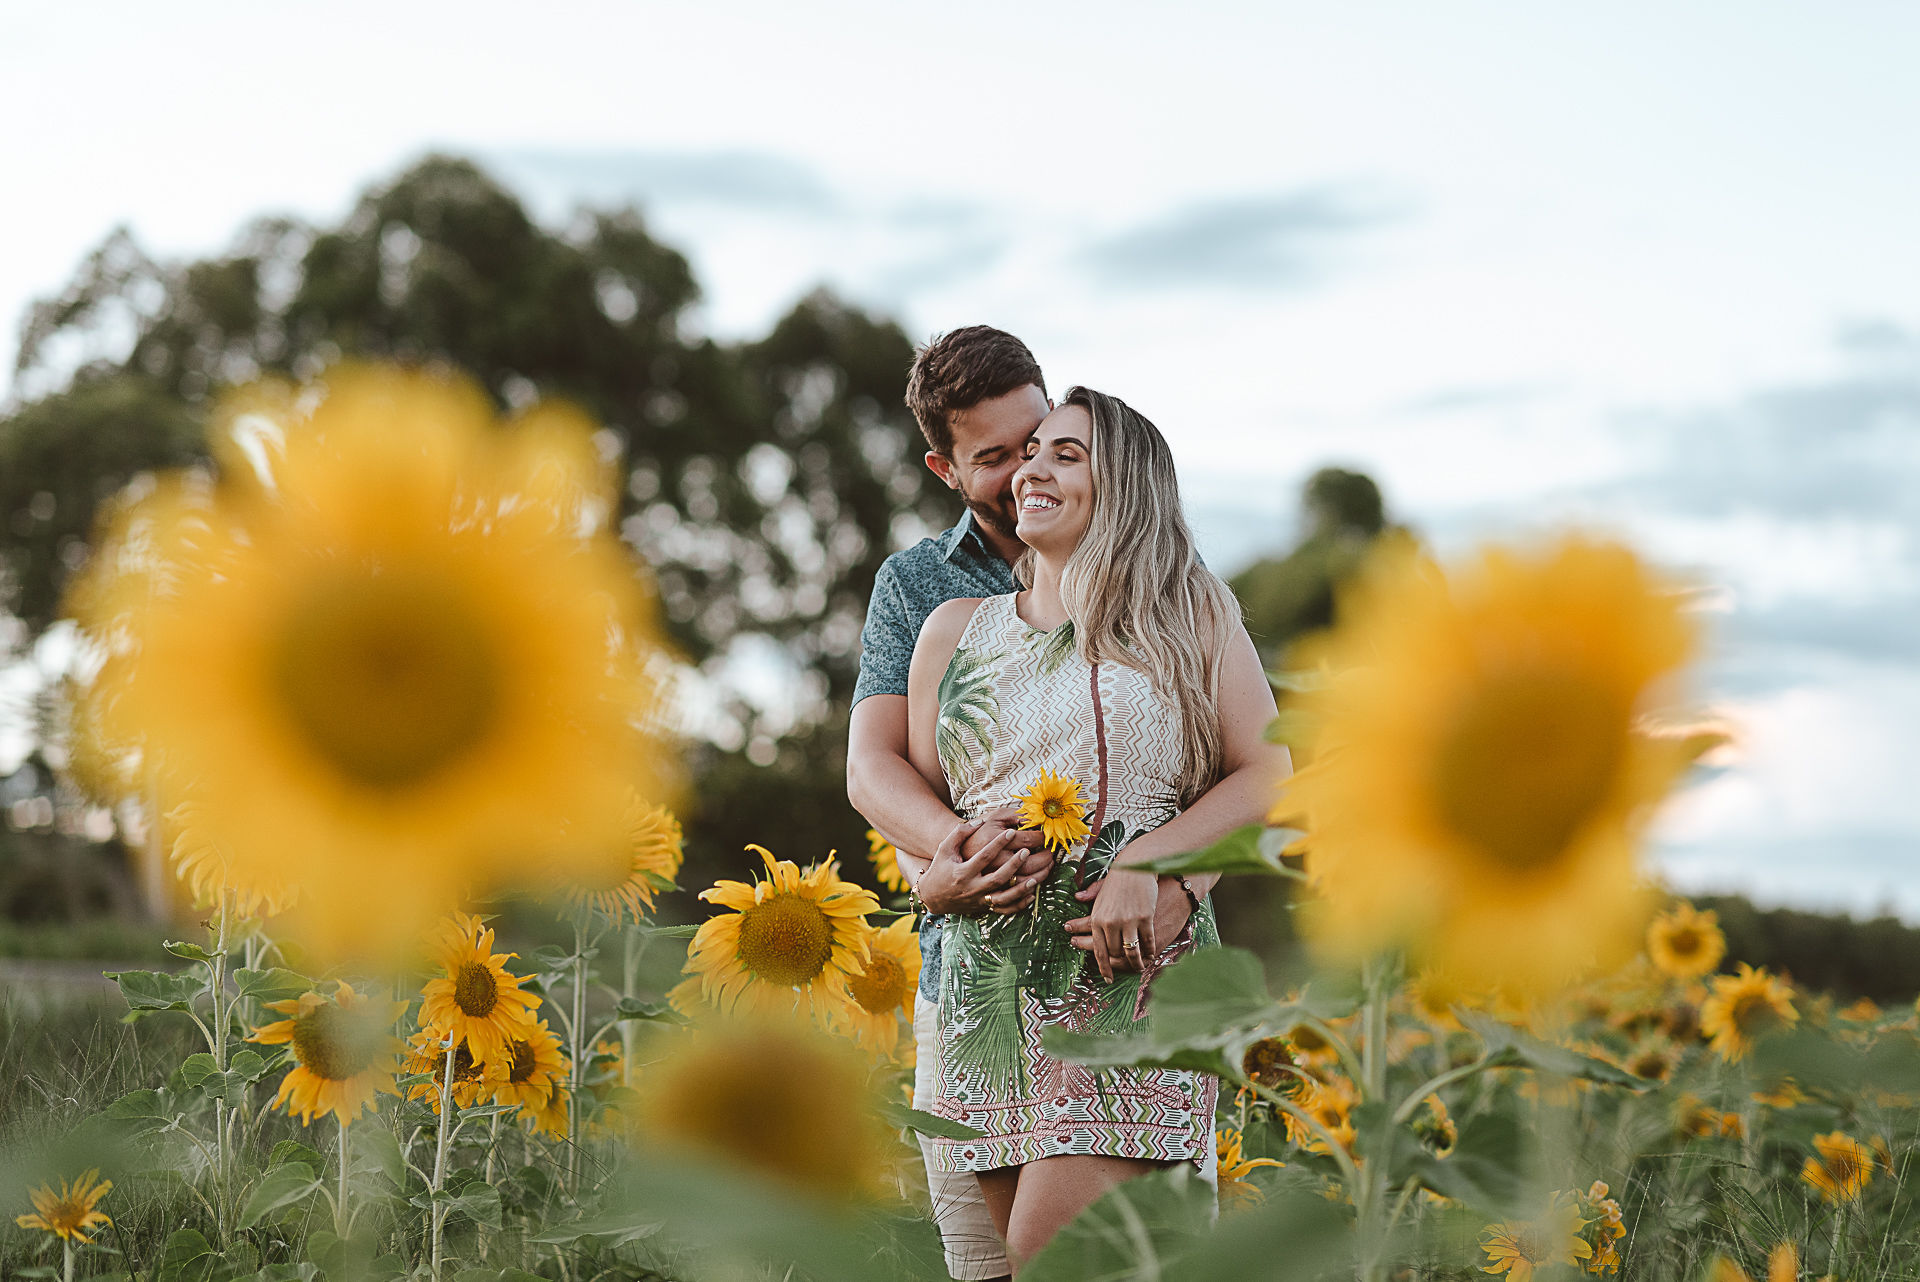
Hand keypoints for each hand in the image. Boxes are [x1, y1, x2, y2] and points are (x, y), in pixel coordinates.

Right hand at [917, 815, 1050, 915]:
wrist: (933, 896)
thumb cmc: (941, 868)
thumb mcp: (945, 848)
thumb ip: (960, 833)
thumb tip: (979, 821)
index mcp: (963, 872)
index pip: (984, 856)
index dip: (998, 844)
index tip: (1011, 832)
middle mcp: (972, 888)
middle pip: (997, 878)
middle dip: (1014, 865)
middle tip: (1027, 851)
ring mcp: (979, 900)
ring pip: (1004, 897)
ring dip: (1022, 888)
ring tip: (1037, 876)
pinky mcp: (984, 908)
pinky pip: (1005, 910)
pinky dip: (1019, 904)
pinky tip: (1032, 894)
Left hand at [1066, 876, 1193, 978]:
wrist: (1138, 865)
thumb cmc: (1120, 876)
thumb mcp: (1102, 887)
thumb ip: (1091, 896)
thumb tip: (1078, 897)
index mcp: (1097, 917)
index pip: (1097, 949)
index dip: (1102, 966)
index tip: (1105, 977)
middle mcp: (1110, 922)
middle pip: (1114, 953)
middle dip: (1118, 964)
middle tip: (1123, 973)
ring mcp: (1128, 921)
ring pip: (1131, 951)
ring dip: (1136, 963)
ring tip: (1140, 967)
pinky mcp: (1145, 918)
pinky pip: (1147, 942)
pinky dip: (1149, 951)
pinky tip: (1150, 955)